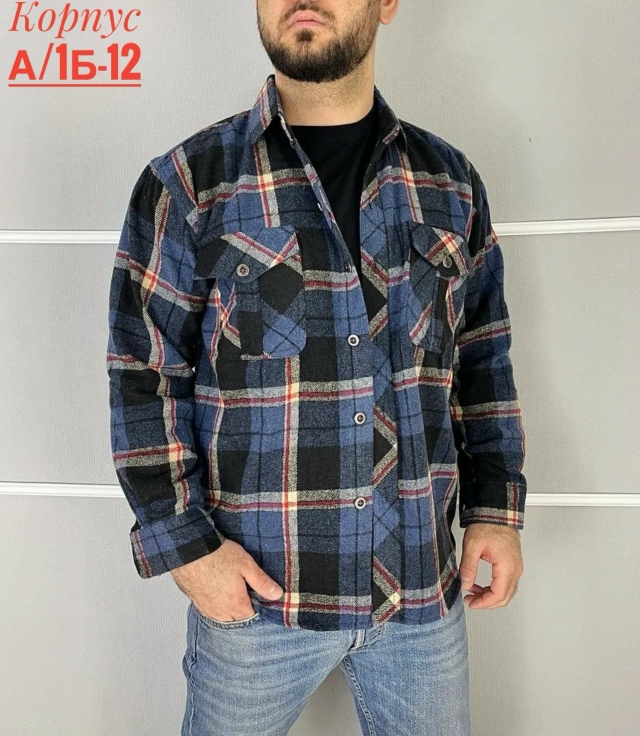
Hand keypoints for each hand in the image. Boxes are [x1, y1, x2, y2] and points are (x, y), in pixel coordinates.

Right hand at [169, 539, 283, 621]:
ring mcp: (207, 608)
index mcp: (236, 603)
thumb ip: (262, 582)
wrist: (190, 551)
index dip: (259, 608)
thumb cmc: (217, 555)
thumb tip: (277, 594)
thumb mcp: (246, 565)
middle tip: (249, 594)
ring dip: (231, 610)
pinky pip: (211, 612)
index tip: (261, 598)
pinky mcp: (197, 602)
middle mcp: (221, 611)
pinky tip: (219, 595)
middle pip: (238, 619)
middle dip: (245, 610)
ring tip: (235, 594)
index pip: (252, 617)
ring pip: (224, 617)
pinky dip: (218, 607)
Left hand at [458, 523, 522, 608]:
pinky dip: (493, 588)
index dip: (484, 603)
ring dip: (489, 595)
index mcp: (507, 567)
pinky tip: (480, 584)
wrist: (496, 512)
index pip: (498, 595)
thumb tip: (464, 584)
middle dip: (486, 602)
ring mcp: (515, 567)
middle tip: (470, 600)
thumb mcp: (472, 546)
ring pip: (506, 591)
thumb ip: (468, 567)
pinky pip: (505, 583)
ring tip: (472, 591)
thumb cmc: (488, 525)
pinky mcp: (512, 564)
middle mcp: (515, 569)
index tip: (471, 603)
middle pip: (504, 597)